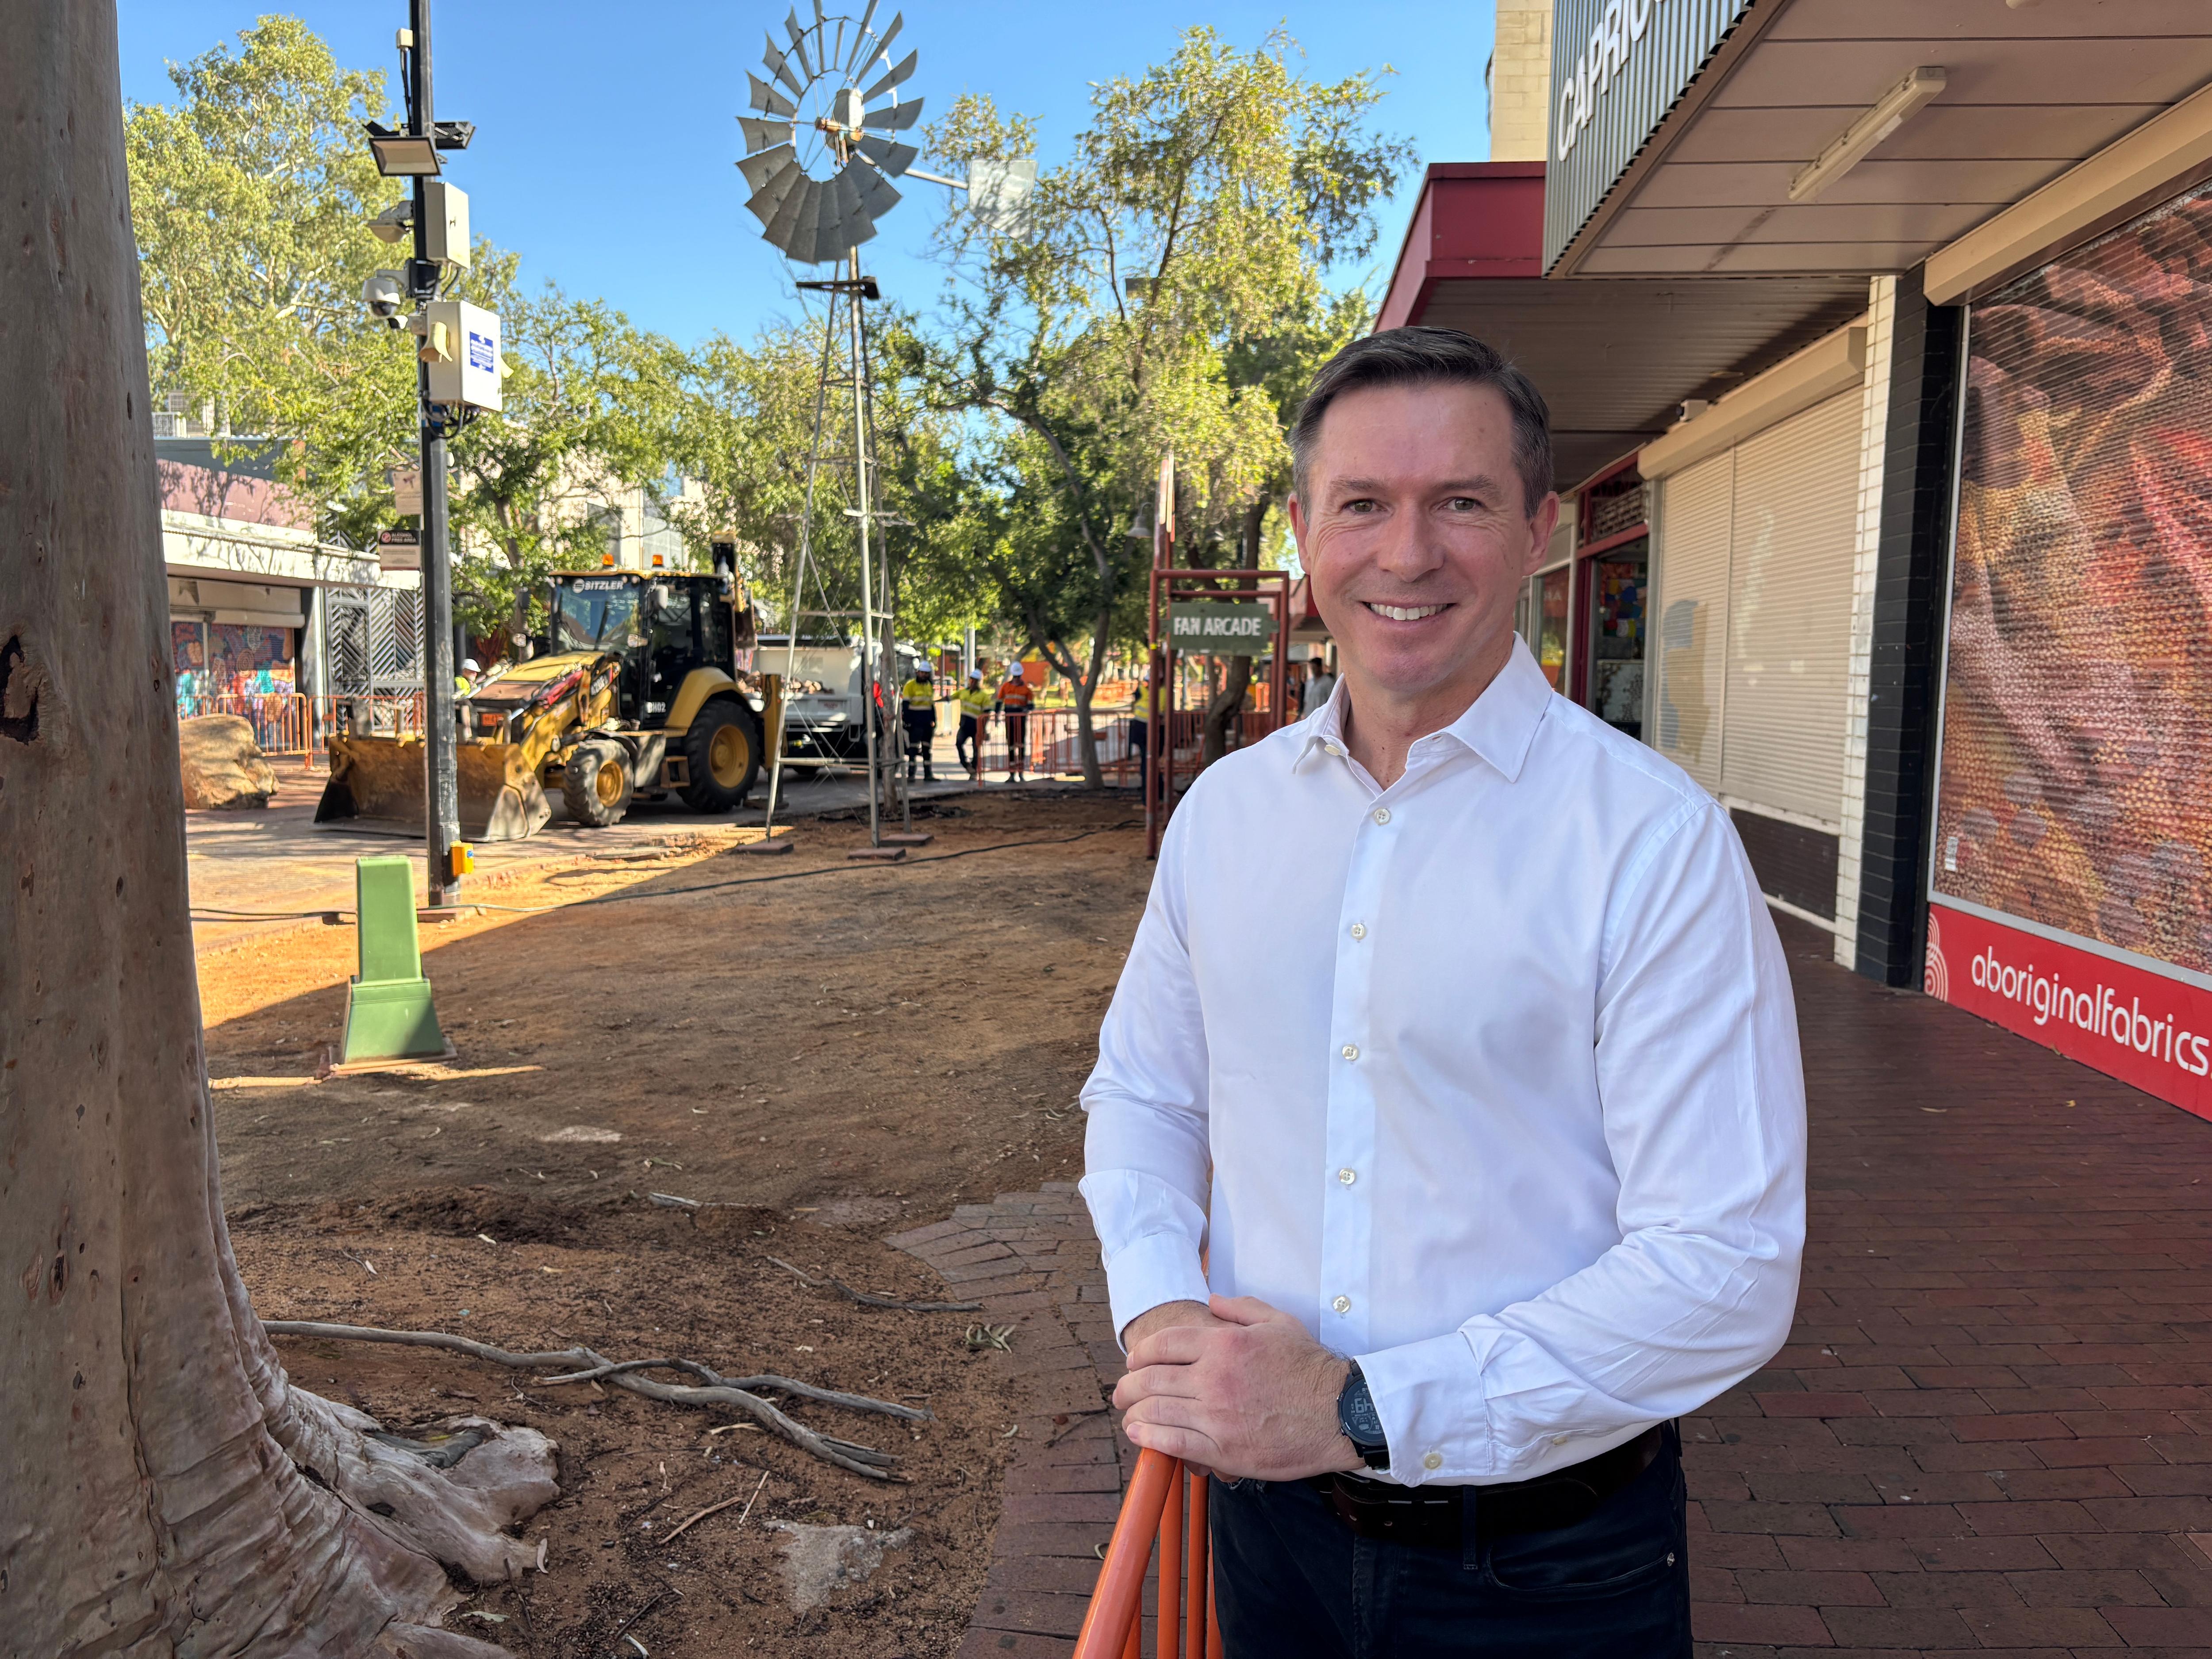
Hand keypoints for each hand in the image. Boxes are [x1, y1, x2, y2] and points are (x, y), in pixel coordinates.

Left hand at [1114, 1294, 1362, 1481]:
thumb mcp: (1279, 1322)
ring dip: (1134, 1412)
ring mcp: (1217, 1416)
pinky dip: (1151, 1438)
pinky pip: (1175, 1443)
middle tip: (1121, 1391)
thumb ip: (1241, 1308)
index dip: (1142, 1352)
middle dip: (1128, 1385)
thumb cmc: (1311, 1367)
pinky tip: (1141, 1435)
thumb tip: (1212, 1301)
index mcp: (1224, 1344)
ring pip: (1157, 1412)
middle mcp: (1214, 1378)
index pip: (1165, 1344)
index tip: (1134, 1360)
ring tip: (1128, 1415)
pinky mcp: (1224, 1450)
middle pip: (1152, 1379)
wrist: (1339, 1413)